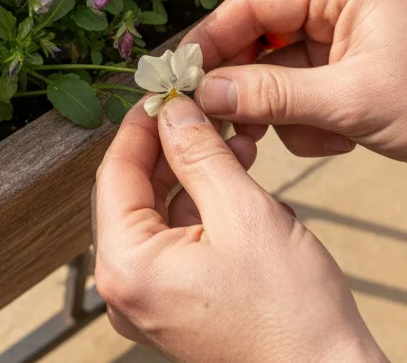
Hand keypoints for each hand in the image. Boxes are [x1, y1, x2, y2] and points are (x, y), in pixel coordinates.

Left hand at [93, 97, 385, 362]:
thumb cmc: (291, 315)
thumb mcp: (243, 212)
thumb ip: (199, 154)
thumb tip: (174, 111)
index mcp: (126, 267)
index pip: (115, 173)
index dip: (142, 125)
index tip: (164, 91)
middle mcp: (125, 289)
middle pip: (132, 193)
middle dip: (171, 147)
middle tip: (201, 107)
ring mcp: (149, 302)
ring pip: (158, 215)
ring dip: (192, 173)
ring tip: (233, 138)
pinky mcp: (176, 306)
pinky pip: (176, 242)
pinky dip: (202, 207)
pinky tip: (236, 177)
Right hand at [183, 0, 406, 179]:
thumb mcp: (353, 101)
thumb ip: (273, 95)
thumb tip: (205, 95)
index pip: (251, 4)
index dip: (210, 41)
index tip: (178, 79)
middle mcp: (337, 3)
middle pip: (256, 40)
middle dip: (249, 87)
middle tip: (229, 126)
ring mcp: (343, 39)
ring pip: (274, 75)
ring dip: (287, 113)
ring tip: (325, 135)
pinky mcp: (349, 73)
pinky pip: (299, 95)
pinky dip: (310, 124)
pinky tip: (344, 139)